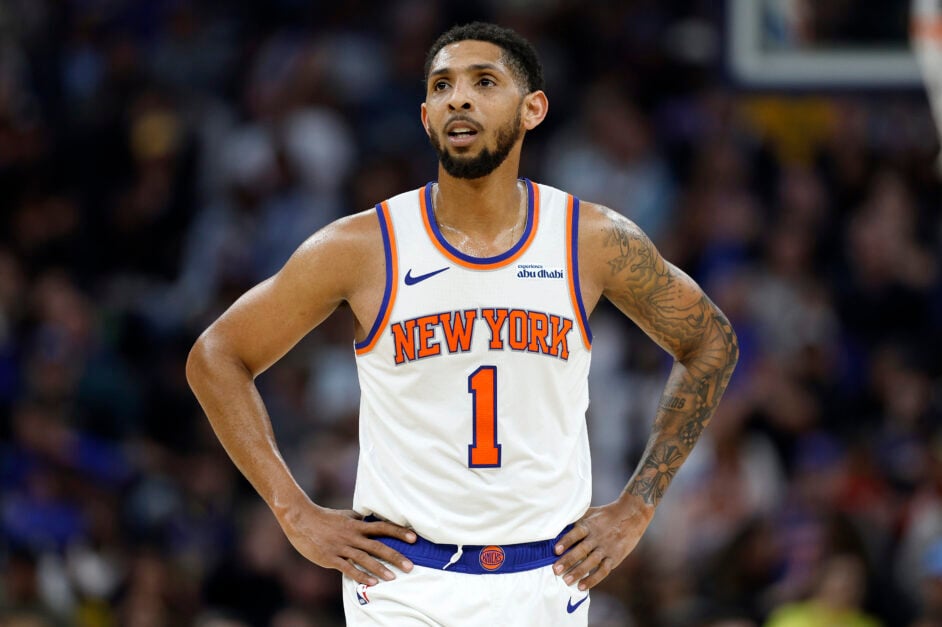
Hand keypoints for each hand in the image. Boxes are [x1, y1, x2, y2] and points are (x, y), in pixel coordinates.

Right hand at [278, 500, 416, 585]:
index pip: (382, 527)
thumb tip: (370, 518)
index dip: (398, 532)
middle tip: (410, 566)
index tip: (414, 538)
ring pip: (364, 558)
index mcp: (356, 524)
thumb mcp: (344, 514)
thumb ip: (358, 518)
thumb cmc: (323, 517)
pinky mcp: (330, 557)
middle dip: (395, 556)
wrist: (300, 519)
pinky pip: (347, 568)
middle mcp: (352, 535)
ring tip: (394, 577)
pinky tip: (372, 582)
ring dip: (380, 568)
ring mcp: (341, 547)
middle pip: (377, 546)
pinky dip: (360, 575)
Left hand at [552, 495, 653, 590]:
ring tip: (567, 581)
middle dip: (568, 560)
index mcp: (589, 524)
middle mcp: (597, 537)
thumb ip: (575, 520)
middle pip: (581, 550)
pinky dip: (593, 579)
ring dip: (578, 572)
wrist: (631, 514)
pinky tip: (582, 586)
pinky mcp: (614, 557)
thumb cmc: (605, 514)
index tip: (555, 550)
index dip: (566, 541)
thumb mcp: (590, 512)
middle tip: (556, 571)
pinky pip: (603, 570)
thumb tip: (555, 525)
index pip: (576, 533)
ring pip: (591, 562)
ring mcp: (606, 548)